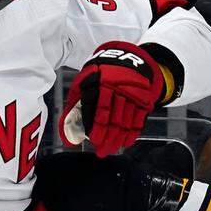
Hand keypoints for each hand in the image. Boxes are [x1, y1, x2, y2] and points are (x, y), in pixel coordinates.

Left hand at [59, 41, 164, 156]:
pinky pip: (139, 117)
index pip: (98, 109)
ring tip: (112, 149)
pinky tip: (126, 142)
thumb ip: (72, 111)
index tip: (95, 141)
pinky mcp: (143, 98)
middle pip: (113, 117)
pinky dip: (133, 132)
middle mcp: (117, 87)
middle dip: (108, 138)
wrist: (123, 59)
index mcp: (98, 83)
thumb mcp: (82, 87)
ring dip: (119, 138)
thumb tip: (67, 138)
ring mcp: (132, 93)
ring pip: (126, 120)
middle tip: (102, 152)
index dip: (97, 127)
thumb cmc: (96, 78)